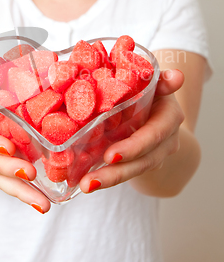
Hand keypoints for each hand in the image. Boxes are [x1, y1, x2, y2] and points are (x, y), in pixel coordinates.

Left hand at [78, 69, 184, 194]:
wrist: (160, 107)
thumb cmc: (150, 87)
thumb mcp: (154, 81)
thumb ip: (162, 80)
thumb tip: (177, 77)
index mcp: (169, 118)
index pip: (153, 135)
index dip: (134, 147)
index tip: (110, 156)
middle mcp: (165, 140)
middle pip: (142, 161)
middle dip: (116, 173)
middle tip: (90, 181)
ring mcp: (154, 154)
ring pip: (132, 170)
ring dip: (108, 180)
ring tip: (85, 185)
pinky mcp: (140, 162)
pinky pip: (124, 171)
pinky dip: (105, 177)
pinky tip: (85, 182)